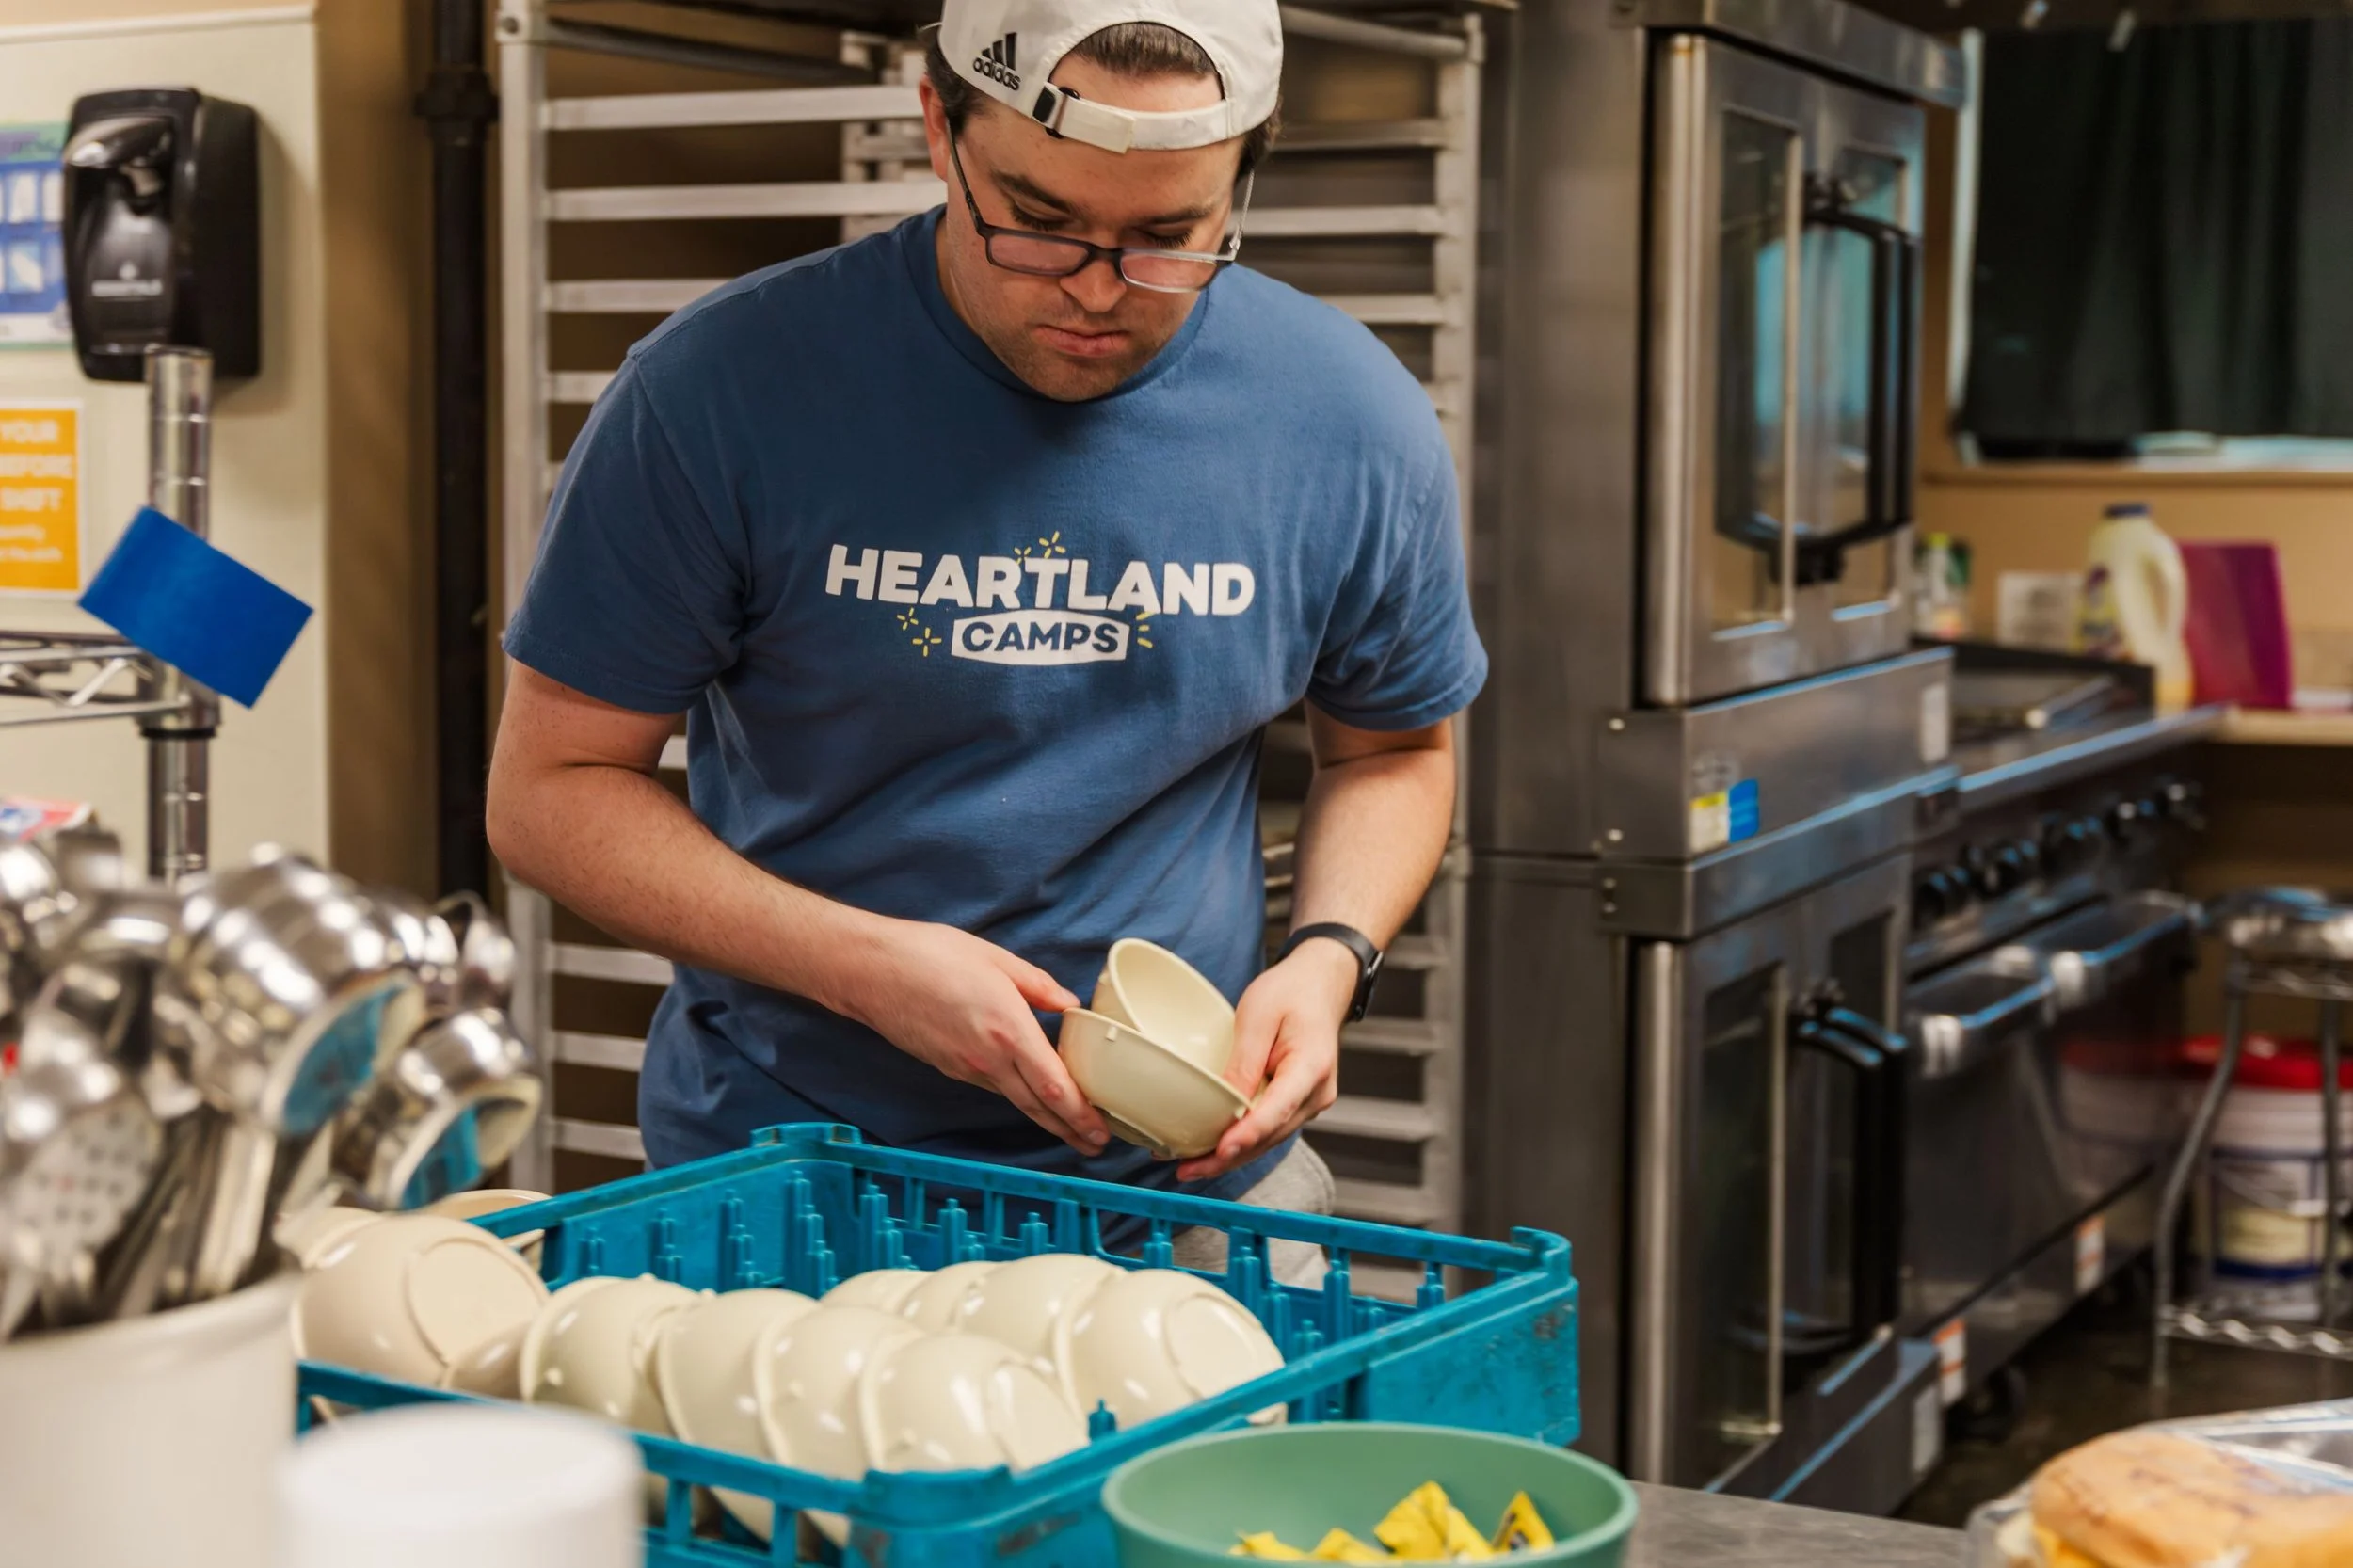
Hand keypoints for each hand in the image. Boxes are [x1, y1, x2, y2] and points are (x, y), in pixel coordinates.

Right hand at [834, 918, 1107, 1153]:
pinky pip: (992, 1085)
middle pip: (1038, 1105)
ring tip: (1071, 1128)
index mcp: (1007, 1028)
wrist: (869, 972)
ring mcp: (965, 1067)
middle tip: (1096, 1145)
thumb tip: (1068, 1005)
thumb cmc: (928, 956)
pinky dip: (1016, 1095)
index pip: (1053, 1085)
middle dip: (1070, 1129)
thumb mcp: (995, 959)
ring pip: (1015, 1099)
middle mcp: (988, 1058)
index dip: (1080, 1114)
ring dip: (1046, 1116)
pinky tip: (1029, 1094)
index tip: (1101, 1130)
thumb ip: (1037, 985)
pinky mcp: (947, 1066)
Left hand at [1175, 940, 1353, 1181]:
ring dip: (1231, 1155)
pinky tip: (1213, 1149)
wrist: (1320, 985)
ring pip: (1268, 1139)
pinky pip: (1268, 1128)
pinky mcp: (1297, 1103)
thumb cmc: (1292, 993)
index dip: (1247, 1134)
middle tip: (1186, 1169)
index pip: (1277, 1109)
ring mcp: (1310, 1102)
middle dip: (1227, 1157)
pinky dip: (1241, 1140)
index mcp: (1311, 1066)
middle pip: (1270, 1135)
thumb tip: (1224, 1105)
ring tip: (1189, 1167)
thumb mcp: (1259, 1016)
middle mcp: (1316, 1093)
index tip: (1220, 1151)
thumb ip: (1243, 1062)